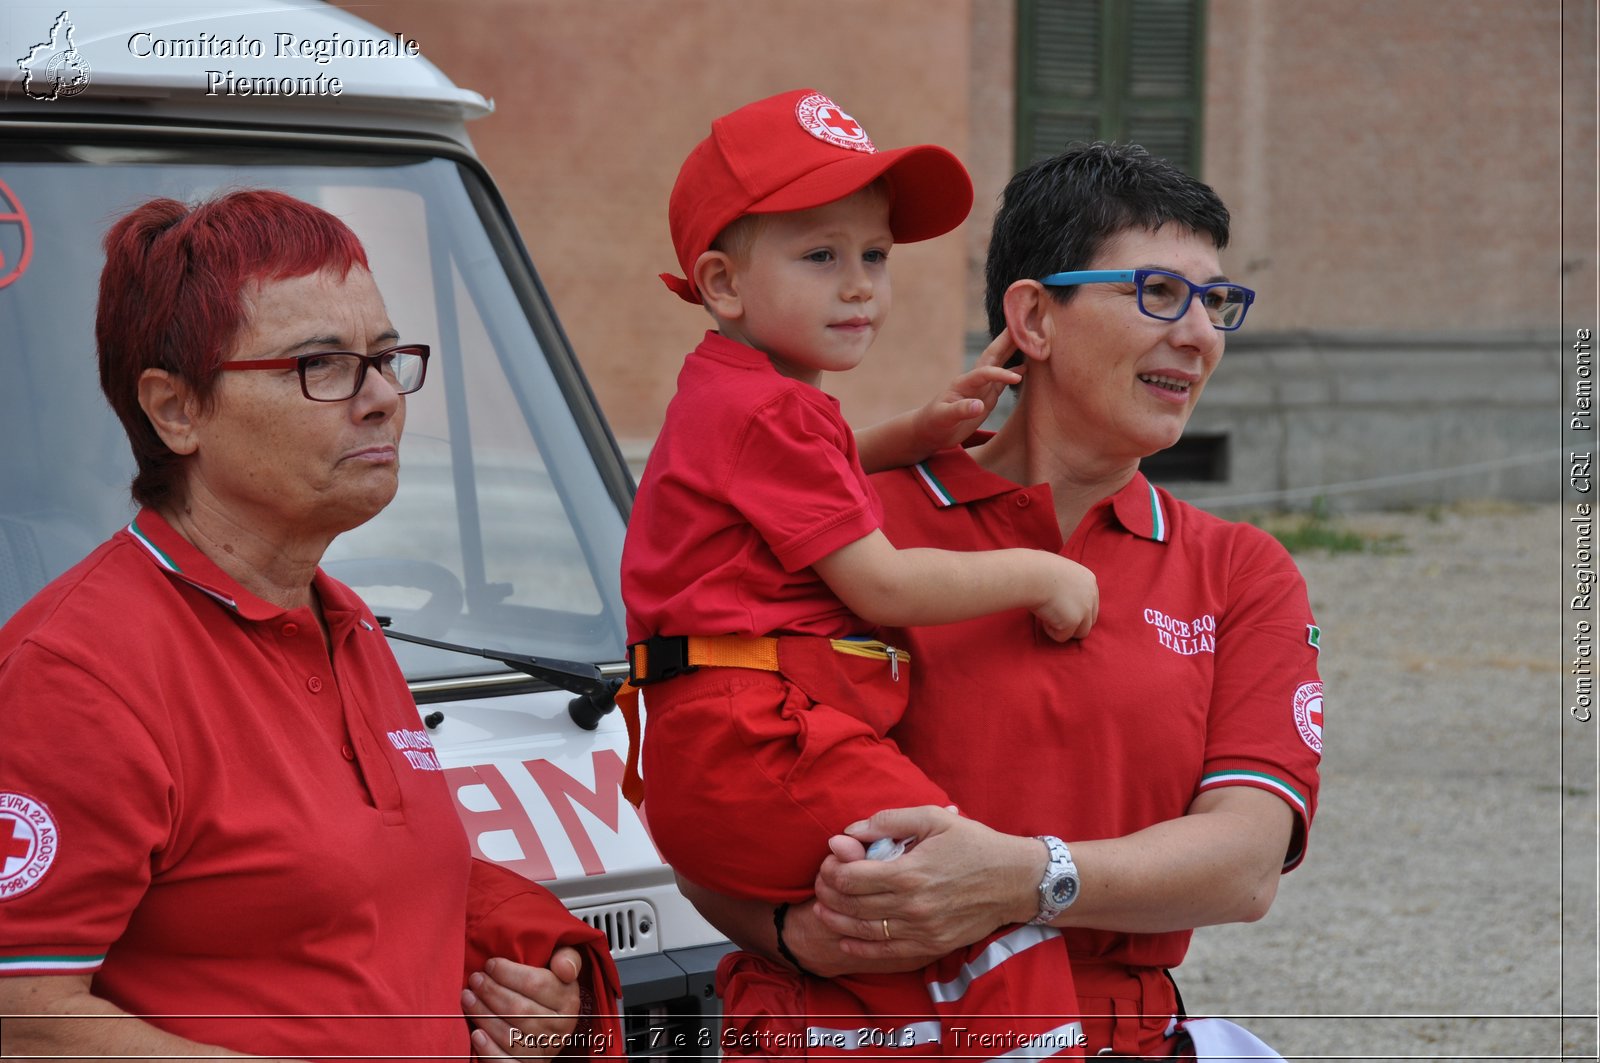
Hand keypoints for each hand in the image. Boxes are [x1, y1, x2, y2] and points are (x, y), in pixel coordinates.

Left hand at [463, 950, 582, 1059]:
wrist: (549, 1029)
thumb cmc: (549, 989)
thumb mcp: (563, 970)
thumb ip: (568, 960)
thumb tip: (563, 968)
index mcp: (568, 1001)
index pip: (538, 984)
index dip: (510, 973)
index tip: (490, 964)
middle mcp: (559, 1028)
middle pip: (520, 1009)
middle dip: (492, 992)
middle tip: (475, 979)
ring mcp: (543, 1051)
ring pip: (509, 1035)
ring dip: (484, 1015)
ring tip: (467, 998)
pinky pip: (506, 1062)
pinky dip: (489, 1050)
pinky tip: (475, 1034)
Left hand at [812, 806, 1043, 959]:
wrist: (1015, 880)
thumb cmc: (974, 843)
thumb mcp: (934, 818)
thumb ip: (889, 821)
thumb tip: (849, 831)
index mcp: (910, 872)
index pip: (852, 878)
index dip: (832, 870)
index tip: (828, 861)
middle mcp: (913, 905)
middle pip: (854, 904)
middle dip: (829, 894)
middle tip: (820, 884)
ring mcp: (923, 929)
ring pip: (866, 930)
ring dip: (838, 921)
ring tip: (822, 910)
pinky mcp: (932, 944)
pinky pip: (888, 951)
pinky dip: (861, 947)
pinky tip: (846, 939)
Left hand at [906, 331, 1022, 454]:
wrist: (930, 429)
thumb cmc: (934, 423)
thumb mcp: (943, 418)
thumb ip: (960, 410)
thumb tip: (979, 406)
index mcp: (963, 383)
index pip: (984, 372)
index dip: (1000, 374)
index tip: (1016, 379)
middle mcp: (974, 380)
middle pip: (994, 355)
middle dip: (1008, 340)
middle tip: (1025, 323)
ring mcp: (981, 387)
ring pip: (1000, 363)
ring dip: (1013, 350)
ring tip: (1030, 338)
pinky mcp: (986, 396)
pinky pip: (1003, 380)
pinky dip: (1014, 372)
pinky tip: (1026, 367)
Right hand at [1032, 555, 1097, 640]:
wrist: (1031, 574)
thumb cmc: (1037, 570)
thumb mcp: (1059, 572)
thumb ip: (1068, 585)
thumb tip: (1062, 599)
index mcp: (1088, 580)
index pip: (1091, 603)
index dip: (1076, 610)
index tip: (1061, 610)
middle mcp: (1091, 595)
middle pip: (1089, 620)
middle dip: (1073, 623)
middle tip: (1053, 617)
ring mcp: (1084, 609)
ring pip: (1081, 632)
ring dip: (1064, 629)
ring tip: (1047, 617)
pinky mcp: (1073, 621)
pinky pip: (1063, 637)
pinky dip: (1051, 631)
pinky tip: (1042, 617)